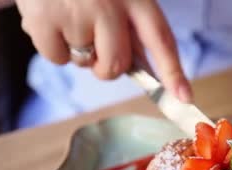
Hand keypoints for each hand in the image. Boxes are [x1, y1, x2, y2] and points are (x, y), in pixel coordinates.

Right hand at [16, 0, 191, 101]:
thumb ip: (133, 30)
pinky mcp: (45, 18)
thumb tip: (150, 74)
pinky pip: (57, 58)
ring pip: (85, 63)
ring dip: (78, 51)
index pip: (161, 40)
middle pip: (117, 65)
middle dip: (105, 66)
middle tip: (94, 42)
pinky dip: (53, 47)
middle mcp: (109, 3)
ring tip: (69, 17)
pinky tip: (52, 20)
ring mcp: (77, 11)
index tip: (185, 98)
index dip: (174, 72)